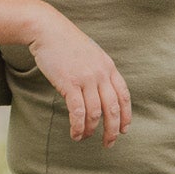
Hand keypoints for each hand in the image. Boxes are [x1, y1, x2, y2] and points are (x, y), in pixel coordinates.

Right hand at [27, 8, 131, 144]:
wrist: (48, 30)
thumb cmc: (67, 43)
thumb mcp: (91, 54)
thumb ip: (99, 71)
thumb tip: (101, 91)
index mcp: (108, 67)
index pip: (123, 96)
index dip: (126, 115)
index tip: (124, 129)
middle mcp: (101, 74)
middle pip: (113, 108)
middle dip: (113, 130)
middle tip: (109, 143)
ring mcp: (86, 79)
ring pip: (95, 113)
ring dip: (91, 130)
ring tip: (85, 137)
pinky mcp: (69, 83)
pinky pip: (78, 112)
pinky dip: (78, 126)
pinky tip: (75, 134)